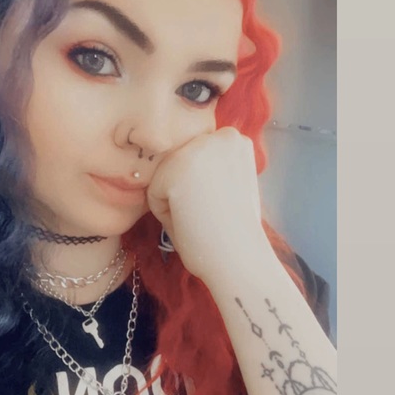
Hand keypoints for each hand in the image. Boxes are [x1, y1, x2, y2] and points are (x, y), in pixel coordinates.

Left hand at [146, 127, 267, 281]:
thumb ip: (207, 167)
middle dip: (185, 193)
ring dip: (175, 202)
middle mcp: (219, 135)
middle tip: (211, 214)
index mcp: (234, 139)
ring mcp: (198, 149)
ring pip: (163, 176)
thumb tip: (178, 159)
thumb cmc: (234, 231)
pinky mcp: (177, 168)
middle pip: (176, 164)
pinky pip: (153, 193)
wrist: (241, 259)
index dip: (200, 189)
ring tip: (202, 217)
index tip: (222, 207)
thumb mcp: (227, 184)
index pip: (192, 159)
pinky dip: (165, 214)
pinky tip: (190, 220)